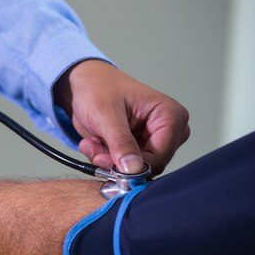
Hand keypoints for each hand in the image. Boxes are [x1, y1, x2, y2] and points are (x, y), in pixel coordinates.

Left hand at [54, 60, 189, 173]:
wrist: (83, 85)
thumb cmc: (98, 88)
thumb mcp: (106, 114)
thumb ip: (120, 142)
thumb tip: (133, 169)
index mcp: (170, 115)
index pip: (161, 156)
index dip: (134, 166)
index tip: (107, 162)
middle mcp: (168, 130)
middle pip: (149, 165)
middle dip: (117, 162)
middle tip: (95, 150)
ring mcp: (153, 141)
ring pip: (134, 169)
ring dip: (108, 161)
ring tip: (93, 142)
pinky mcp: (139, 148)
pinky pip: (124, 167)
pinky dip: (105, 159)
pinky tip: (95, 143)